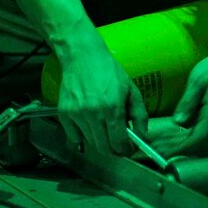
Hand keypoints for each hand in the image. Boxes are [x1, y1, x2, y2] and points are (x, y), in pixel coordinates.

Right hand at [55, 36, 148, 155]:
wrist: (82, 57)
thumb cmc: (110, 72)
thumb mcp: (131, 90)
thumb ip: (139, 116)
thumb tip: (143, 139)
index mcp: (113, 108)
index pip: (119, 143)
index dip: (126, 150)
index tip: (129, 149)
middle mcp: (93, 114)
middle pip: (104, 148)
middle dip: (114, 150)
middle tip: (118, 143)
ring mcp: (77, 115)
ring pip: (91, 143)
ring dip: (100, 140)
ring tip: (104, 126)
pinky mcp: (64, 114)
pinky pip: (74, 137)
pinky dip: (83, 136)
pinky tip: (89, 124)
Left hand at [152, 41, 207, 156]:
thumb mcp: (197, 80)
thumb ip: (188, 102)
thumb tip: (179, 122)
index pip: (199, 138)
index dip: (183, 148)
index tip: (166, 153)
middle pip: (201, 142)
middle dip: (180, 149)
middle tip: (160, 152)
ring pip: (204, 139)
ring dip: (185, 144)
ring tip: (165, 146)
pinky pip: (207, 133)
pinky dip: (192, 137)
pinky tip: (178, 135)